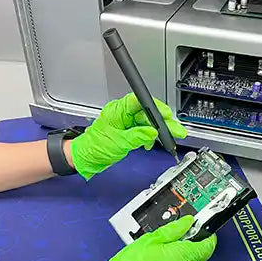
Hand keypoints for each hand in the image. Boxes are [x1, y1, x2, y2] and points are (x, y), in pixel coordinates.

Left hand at [69, 93, 186, 179]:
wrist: (86, 158)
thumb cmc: (94, 147)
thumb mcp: (119, 143)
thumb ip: (138, 136)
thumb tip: (153, 132)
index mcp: (117, 111)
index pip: (139, 102)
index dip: (155, 107)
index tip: (166, 114)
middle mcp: (122, 113)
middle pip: (147, 113)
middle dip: (162, 122)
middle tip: (175, 129)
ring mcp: (125, 121)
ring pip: (147, 122)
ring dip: (157, 130)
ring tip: (168, 138)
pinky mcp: (127, 130)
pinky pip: (142, 129)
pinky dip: (149, 136)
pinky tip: (150, 143)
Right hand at [69, 216, 216, 260]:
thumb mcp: (150, 240)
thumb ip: (173, 230)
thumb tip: (187, 223)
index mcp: (182, 256)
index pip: (207, 247)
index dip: (208, 237)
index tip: (204, 232)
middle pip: (199, 258)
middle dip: (192, 248)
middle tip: (176, 241)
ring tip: (161, 257)